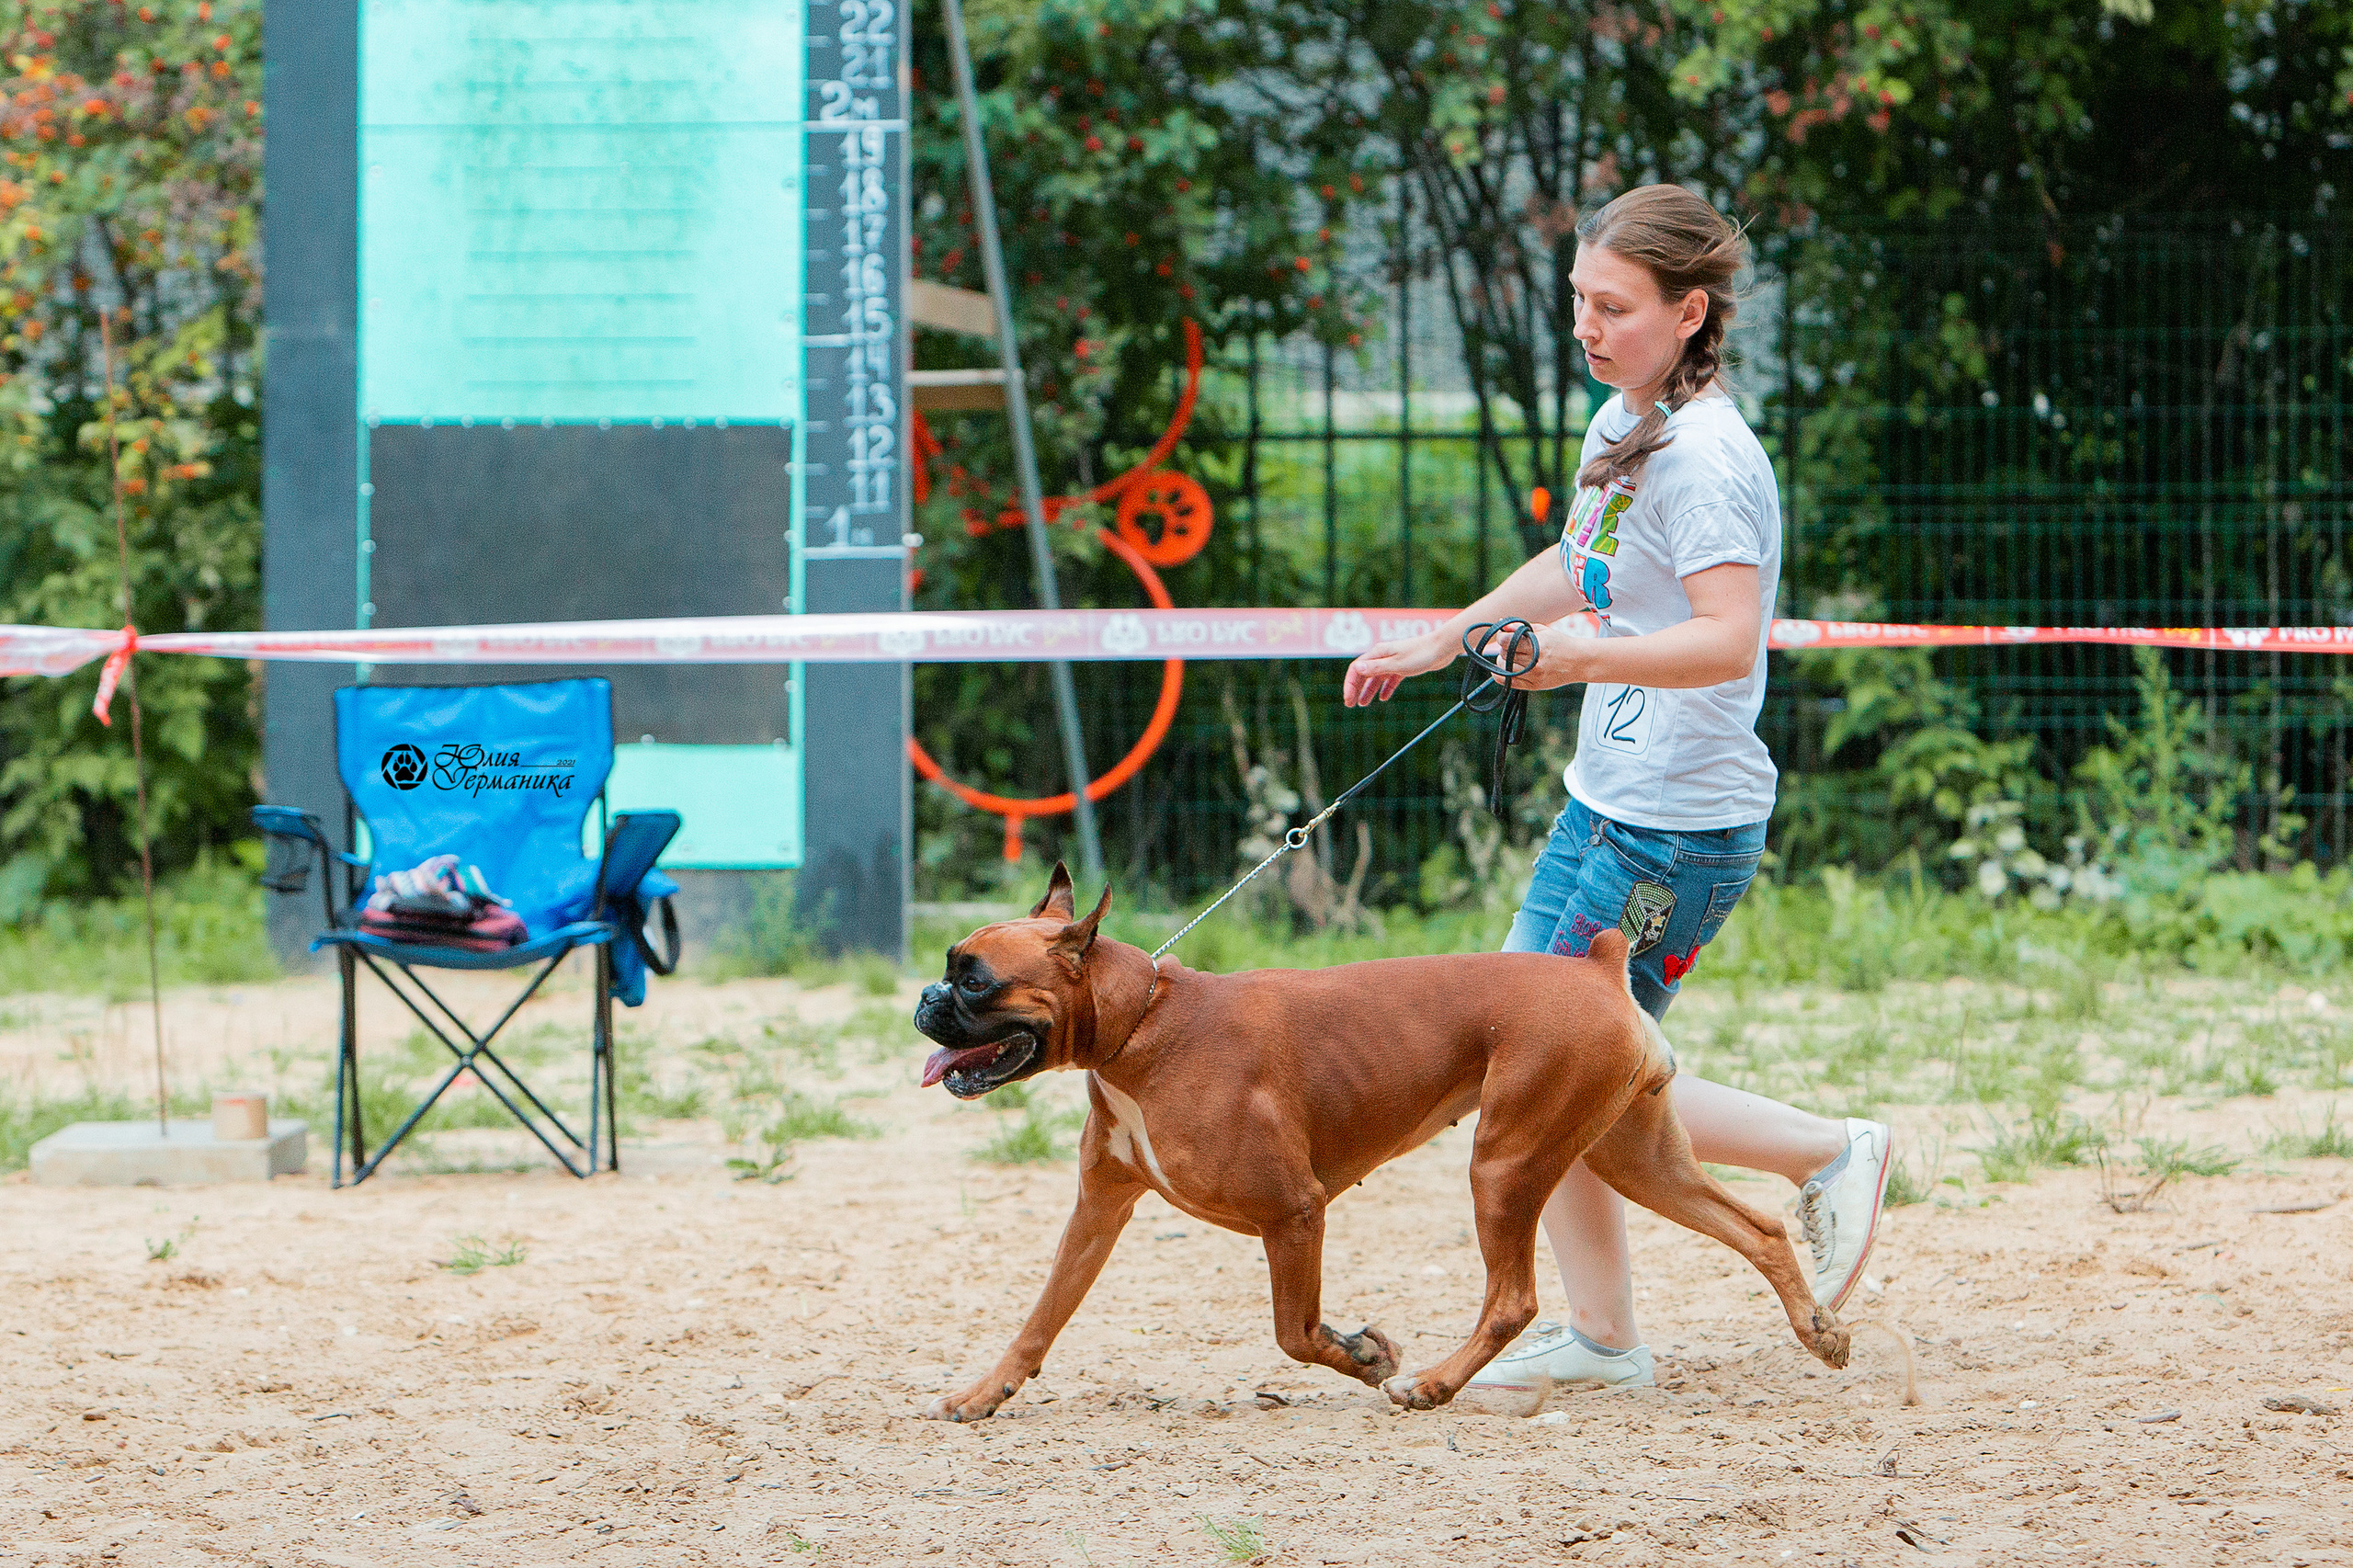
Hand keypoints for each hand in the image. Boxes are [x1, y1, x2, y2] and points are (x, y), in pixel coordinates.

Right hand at [1343, 630, 1457, 705]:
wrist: (1442, 647)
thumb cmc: (1421, 653)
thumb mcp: (1397, 664)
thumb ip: (1377, 668)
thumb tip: (1357, 669)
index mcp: (1378, 653)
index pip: (1356, 669)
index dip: (1350, 685)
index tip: (1348, 700)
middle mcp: (1383, 656)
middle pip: (1364, 673)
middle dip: (1356, 689)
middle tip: (1350, 704)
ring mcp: (1394, 661)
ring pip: (1376, 677)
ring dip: (1368, 690)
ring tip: (1363, 704)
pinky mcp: (1404, 666)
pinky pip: (1390, 679)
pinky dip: (1385, 688)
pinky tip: (1383, 698)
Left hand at [1473, 620, 1592, 692]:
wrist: (1579, 662)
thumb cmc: (1559, 643)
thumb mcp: (1543, 631)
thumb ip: (1521, 628)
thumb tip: (1502, 626)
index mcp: (1538, 645)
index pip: (1507, 641)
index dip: (1502, 637)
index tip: (1504, 636)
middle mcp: (1535, 662)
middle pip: (1505, 654)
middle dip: (1505, 648)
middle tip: (1513, 647)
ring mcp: (1535, 675)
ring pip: (1504, 668)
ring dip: (1504, 661)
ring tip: (1512, 657)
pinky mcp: (1534, 686)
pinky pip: (1508, 683)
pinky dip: (1501, 676)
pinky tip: (1504, 670)